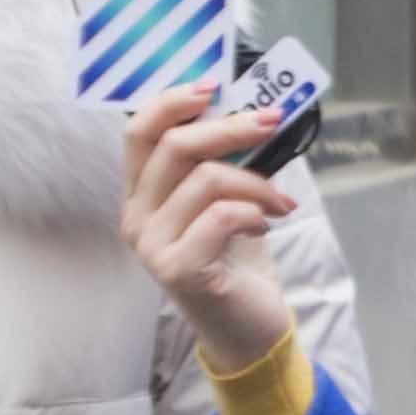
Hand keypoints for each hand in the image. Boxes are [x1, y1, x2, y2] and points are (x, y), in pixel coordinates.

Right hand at [120, 86, 299, 370]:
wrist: (248, 328)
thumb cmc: (237, 259)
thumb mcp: (226, 199)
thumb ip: (221, 160)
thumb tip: (248, 109)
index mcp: (140, 195)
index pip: (138, 133)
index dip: (171, 102)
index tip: (214, 86)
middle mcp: (135, 218)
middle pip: (173, 146)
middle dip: (228, 127)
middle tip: (270, 122)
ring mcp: (152, 246)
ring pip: (205, 179)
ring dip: (257, 181)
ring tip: (280, 200)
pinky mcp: (178, 269)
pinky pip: (220, 216)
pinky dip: (254, 211)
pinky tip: (266, 224)